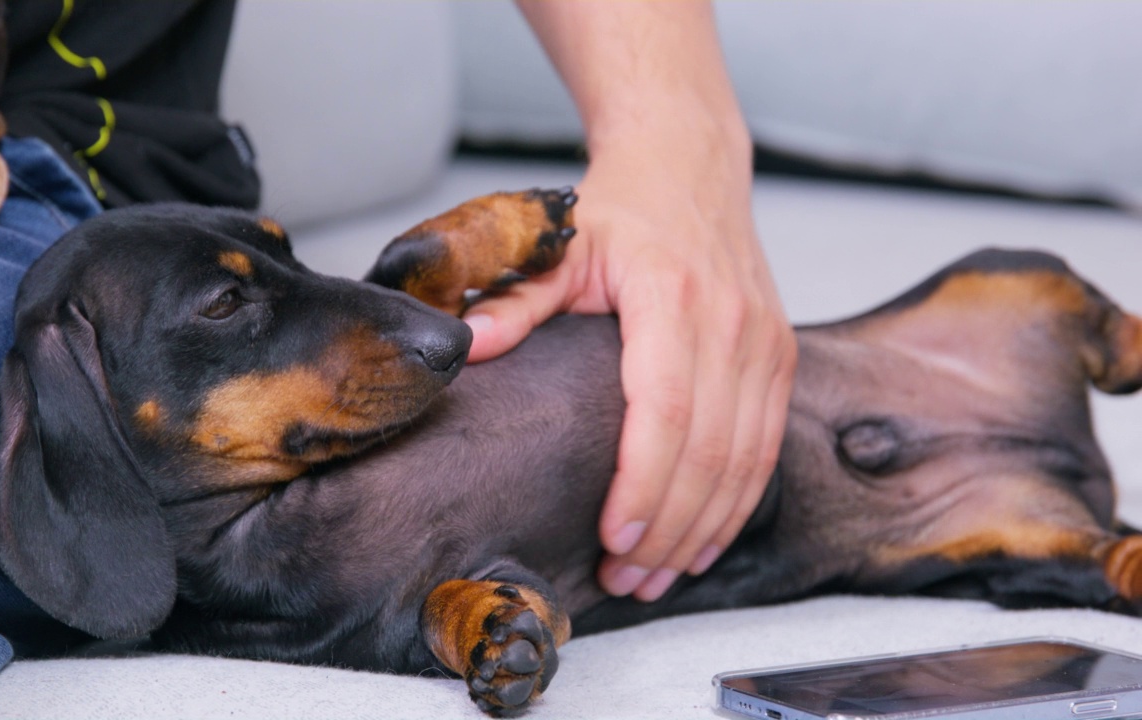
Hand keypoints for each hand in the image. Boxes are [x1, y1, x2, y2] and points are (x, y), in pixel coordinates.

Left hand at [464, 126, 796, 600]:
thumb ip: (515, 299)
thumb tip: (466, 349)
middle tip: (625, 578)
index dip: (643, 481)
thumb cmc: (622, 205)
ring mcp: (765, 344)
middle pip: (711, 451)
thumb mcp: (559, 242)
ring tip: (656, 576)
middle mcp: (732, 325)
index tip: (613, 535)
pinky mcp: (779, 357)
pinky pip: (766, 448)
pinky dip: (737, 503)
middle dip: (668, 527)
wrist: (690, 163)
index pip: (666, 408)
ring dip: (703, 529)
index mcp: (674, 297)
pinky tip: (703, 540)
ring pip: (746, 461)